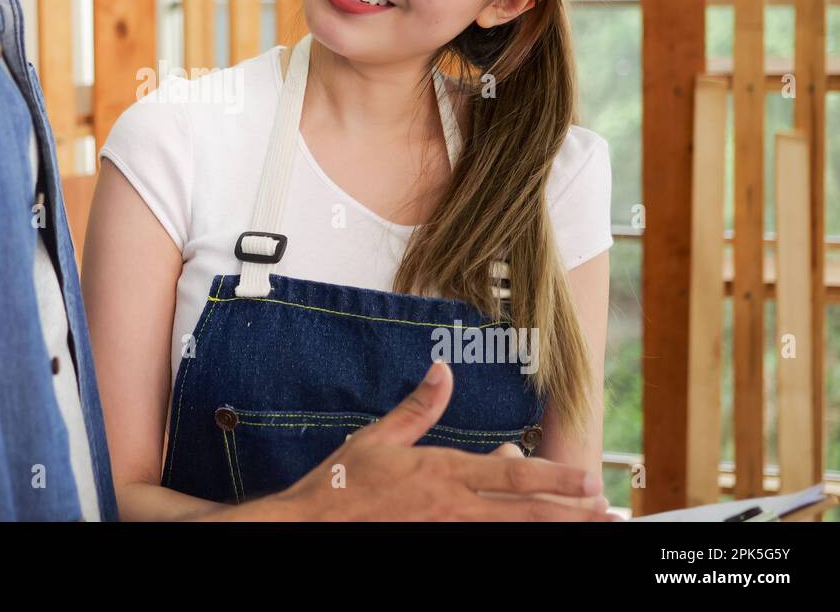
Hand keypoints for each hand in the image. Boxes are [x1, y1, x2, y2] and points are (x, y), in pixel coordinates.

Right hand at [272, 361, 616, 520]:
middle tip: (604, 508)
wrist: (311, 524)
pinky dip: (513, 538)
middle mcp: (453, 507)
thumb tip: (441, 370)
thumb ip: (418, 407)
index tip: (586, 477)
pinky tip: (531, 537)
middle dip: (569, 510)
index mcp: (442, 472)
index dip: (555, 477)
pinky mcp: (437, 545)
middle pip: (524, 511)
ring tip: (587, 525)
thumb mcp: (378, 437)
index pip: (511, 474)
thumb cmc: (341, 484)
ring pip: (512, 531)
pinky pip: (484, 544)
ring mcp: (447, 532)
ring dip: (551, 527)